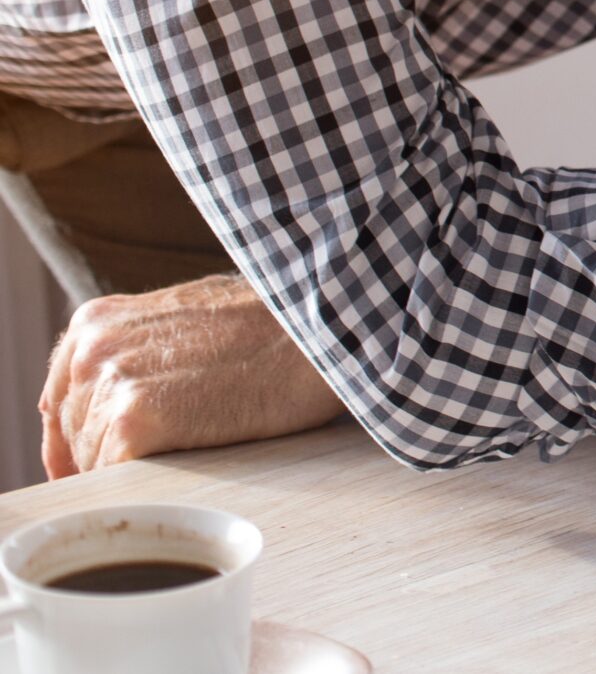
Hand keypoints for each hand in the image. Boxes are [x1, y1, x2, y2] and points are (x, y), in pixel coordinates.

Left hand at [39, 274, 345, 476]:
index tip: (103, 465)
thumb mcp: (189, 318)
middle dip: (112, 456)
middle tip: (172, 457)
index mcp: (97, 322)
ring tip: (192, 455)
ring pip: (93, 465)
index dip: (81, 442)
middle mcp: (92, 349)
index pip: (60, 405)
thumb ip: (141, 352)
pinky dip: (147, 488)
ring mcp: (111, 384)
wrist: (325, 327)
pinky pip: (115, 482)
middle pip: (75, 437)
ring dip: (135, 473)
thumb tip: (124, 403)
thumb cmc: (279, 323)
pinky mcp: (136, 421)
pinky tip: (189, 470)